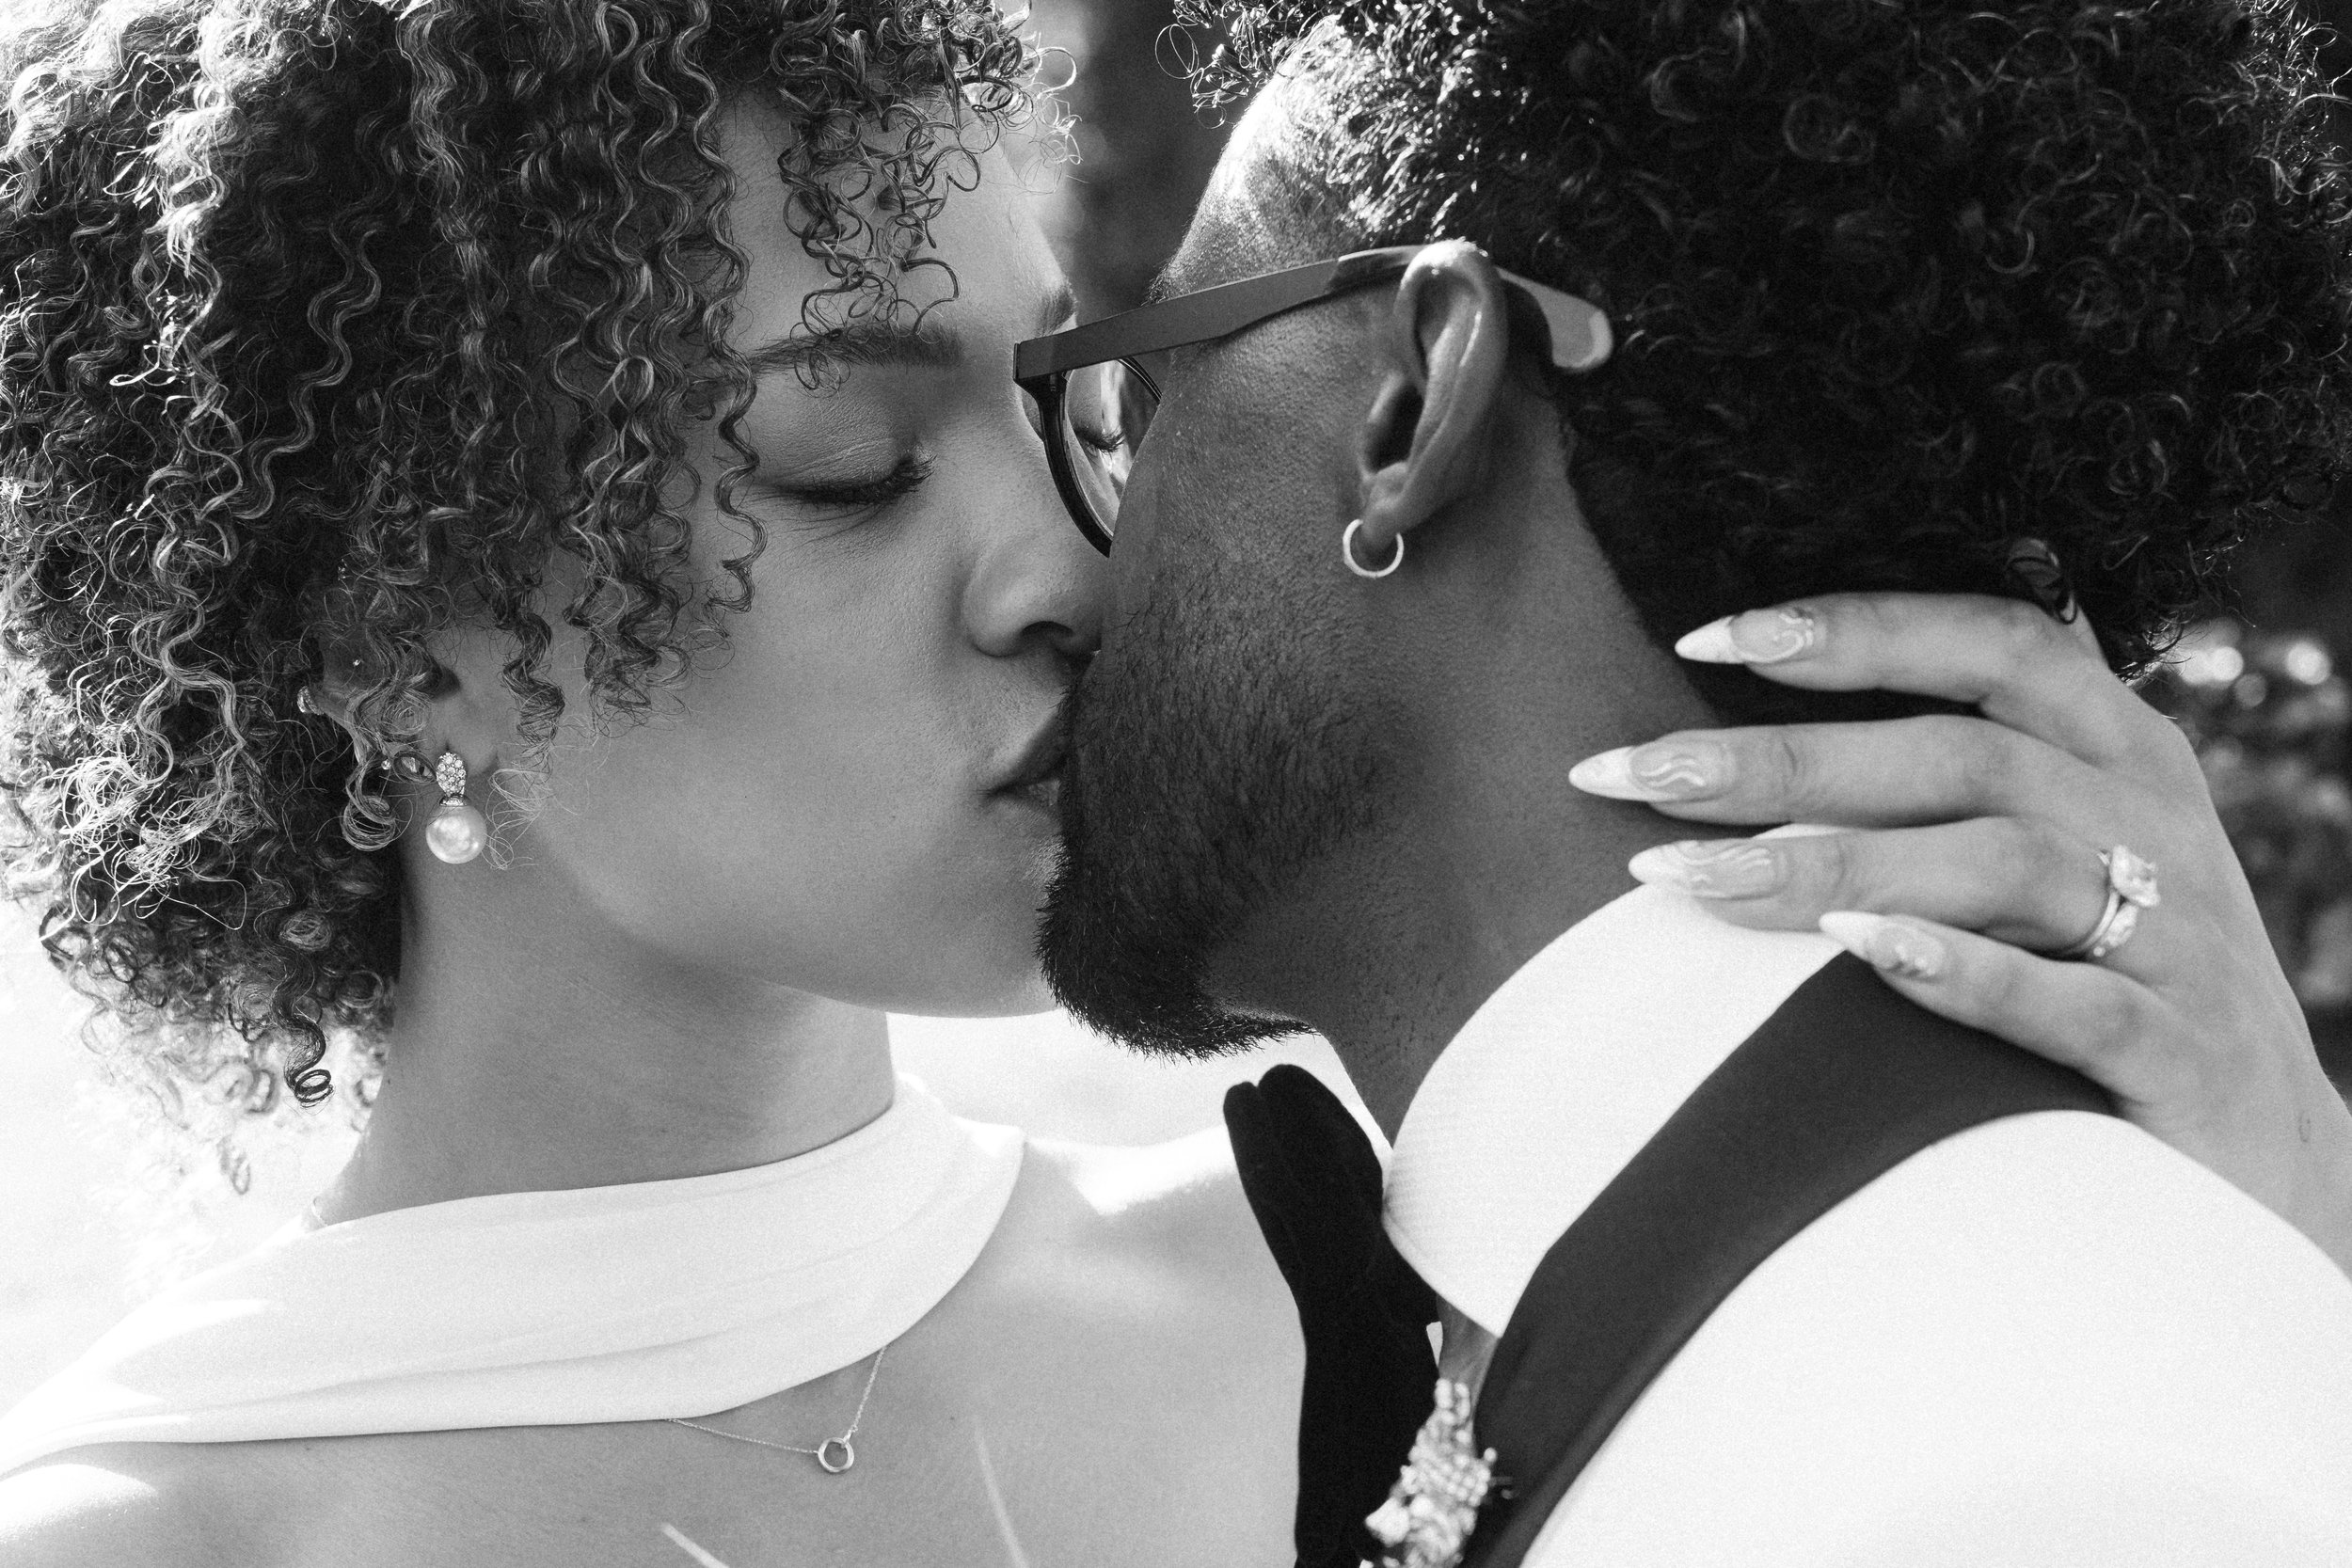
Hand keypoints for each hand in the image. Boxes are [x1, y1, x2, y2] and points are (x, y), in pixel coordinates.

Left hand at [1569, 592, 2351, 1276]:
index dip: (1854, 628)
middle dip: (1780, 759)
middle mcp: (2155, 819)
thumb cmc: (2120, 987)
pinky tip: (1860, 955)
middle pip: (1959, 753)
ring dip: (1835, 863)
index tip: (1702, 635)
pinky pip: (2073, 1001)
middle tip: (1634, 773)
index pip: (1991, 642)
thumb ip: (1953, 786)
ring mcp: (2181, 938)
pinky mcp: (2183, 1055)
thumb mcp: (2063, 858)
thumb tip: (1747, 749)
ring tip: (1691, 881)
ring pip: (2003, 862)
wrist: (2276, 1166)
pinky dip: (1965, 973)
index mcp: (2120, 751)